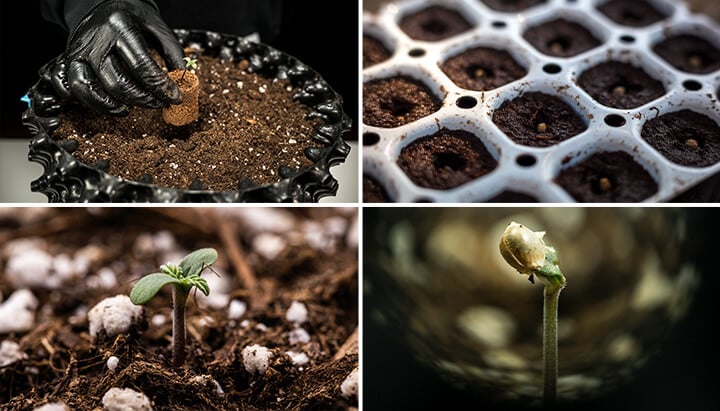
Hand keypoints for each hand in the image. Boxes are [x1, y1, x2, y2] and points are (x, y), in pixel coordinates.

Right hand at [50, 0, 184, 115]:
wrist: (104, 4)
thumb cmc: (134, 18)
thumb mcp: (158, 27)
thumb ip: (173, 52)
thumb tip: (184, 82)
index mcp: (120, 26)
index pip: (142, 65)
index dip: (161, 87)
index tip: (176, 97)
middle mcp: (96, 39)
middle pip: (118, 82)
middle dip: (143, 99)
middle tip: (159, 103)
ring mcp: (79, 50)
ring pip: (93, 89)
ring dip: (116, 106)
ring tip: (135, 108)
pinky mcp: (70, 60)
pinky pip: (76, 89)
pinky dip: (95, 104)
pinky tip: (116, 106)